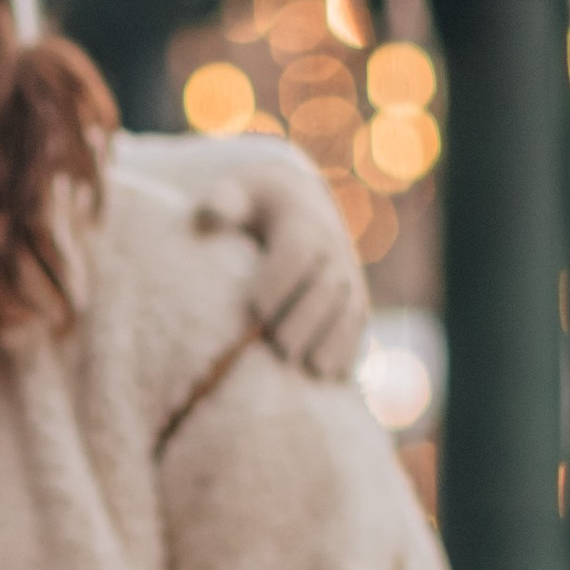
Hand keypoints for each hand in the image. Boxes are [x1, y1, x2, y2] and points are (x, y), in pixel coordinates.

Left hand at [144, 134, 369, 379]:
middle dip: (306, 317)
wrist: (297, 202)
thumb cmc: (252, 204)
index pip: (296, 249)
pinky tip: (335, 376)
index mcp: (301, 220)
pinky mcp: (354, 297)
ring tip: (314, 369)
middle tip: (282, 347)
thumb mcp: (236, 193)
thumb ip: (222, 202)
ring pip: (350, 307)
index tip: (256, 308)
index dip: (280, 278)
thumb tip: (210, 215)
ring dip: (335, 339)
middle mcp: (333, 247)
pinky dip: (350, 348)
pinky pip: (359, 323)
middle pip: (326, 284)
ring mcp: (348, 273)